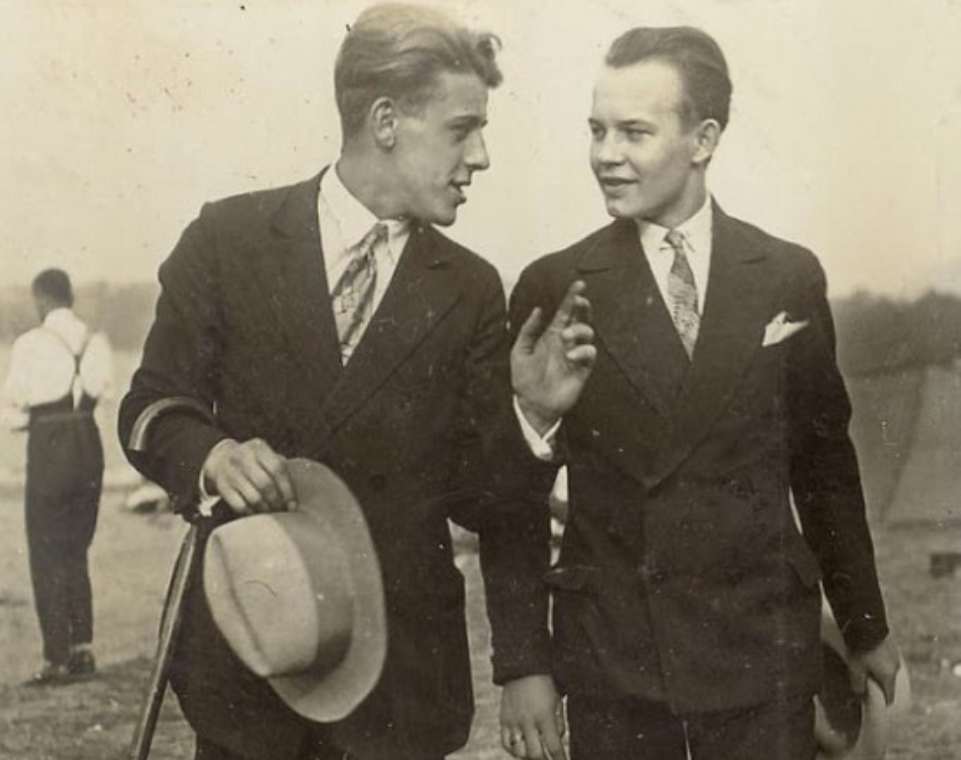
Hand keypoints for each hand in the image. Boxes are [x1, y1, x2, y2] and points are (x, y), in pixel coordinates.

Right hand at [202, 438, 295, 514]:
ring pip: (253, 497)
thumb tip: (301, 490)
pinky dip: (250, 512)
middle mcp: (243, 457)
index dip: (287, 489)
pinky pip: (239, 505)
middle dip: (277, 501)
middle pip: (265, 484)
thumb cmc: (253, 460)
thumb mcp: (265, 455)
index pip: (277, 469)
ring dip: (265, 508)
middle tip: (282, 510)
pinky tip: (257, 514)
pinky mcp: (222, 486)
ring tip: (272, 513)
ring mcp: (230, 472)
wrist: (220, 457)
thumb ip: (280, 466)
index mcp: (258, 448)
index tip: (293, 504)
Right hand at [500, 674, 566, 759]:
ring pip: (520, 752)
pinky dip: (514, 750)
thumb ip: (559, 722)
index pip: (554, 747)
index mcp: (544, 716)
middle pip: (536, 754)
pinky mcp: (504, 720)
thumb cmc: (542, 682)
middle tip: (549, 759)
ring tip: (535, 754)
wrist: (521, 667)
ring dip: (529, 757)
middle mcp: (528, 722)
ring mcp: (514, 722)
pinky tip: (521, 749)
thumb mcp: (557, 700)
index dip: (561, 759)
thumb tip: (558, 737)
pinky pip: (506, 743)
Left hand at [512, 280, 595, 435]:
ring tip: (566, 337)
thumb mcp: (519, 351)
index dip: (572, 297)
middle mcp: (566, 341)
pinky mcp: (582, 369)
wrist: (532, 404)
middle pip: (581, 317)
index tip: (578, 284)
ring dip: (580, 330)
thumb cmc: (524, 378)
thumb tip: (539, 310)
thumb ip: (528, 330)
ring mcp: (575, 354)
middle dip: (583, 306)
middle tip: (579, 301)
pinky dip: (584, 350)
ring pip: (588, 332)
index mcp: (551, 334)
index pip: (565, 312)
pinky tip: (571, 355)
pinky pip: (590, 353)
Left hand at [849, 636, 900, 704]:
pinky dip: (882, 663)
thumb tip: (860, 696)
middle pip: (890, 683)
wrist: (866, 623)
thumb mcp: (855, 669)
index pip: (890, 696)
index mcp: (888, 677)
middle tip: (875, 690)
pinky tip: (874, 659)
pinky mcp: (893, 645)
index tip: (882, 708)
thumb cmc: (860, 649)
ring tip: (872, 673)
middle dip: (883, 687)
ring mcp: (896, 655)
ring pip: (890, 670)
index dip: (885, 703)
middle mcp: (896, 668)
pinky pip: (888, 659)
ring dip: (883, 673)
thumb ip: (858, 685)